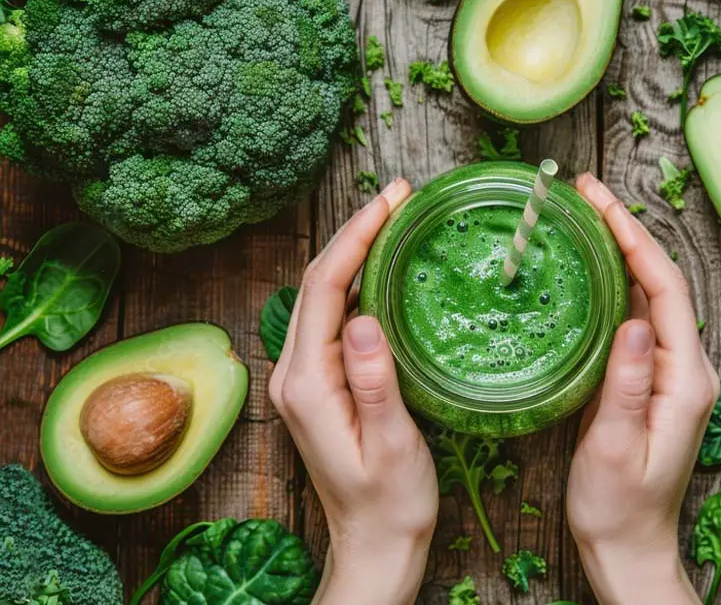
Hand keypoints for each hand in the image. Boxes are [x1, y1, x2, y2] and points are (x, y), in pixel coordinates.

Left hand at [269, 179, 437, 604]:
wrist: (374, 547)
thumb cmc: (391, 505)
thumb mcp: (393, 445)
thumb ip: (374, 382)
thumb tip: (365, 317)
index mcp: (307, 385)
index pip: (325, 289)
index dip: (356, 237)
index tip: (392, 201)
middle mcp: (295, 375)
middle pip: (316, 284)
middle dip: (354, 232)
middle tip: (400, 197)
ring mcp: (303, 380)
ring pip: (322, 297)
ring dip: (353, 252)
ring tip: (395, 220)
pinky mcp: (319, 386)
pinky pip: (332, 318)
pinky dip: (356, 282)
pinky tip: (385, 270)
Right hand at [567, 173, 719, 604]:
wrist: (629, 548)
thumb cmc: (618, 508)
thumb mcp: (616, 450)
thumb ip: (627, 386)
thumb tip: (633, 322)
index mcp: (687, 381)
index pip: (666, 291)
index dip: (634, 239)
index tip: (600, 202)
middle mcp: (689, 370)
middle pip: (663, 282)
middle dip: (627, 231)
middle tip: (584, 192)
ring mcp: (672, 374)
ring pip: (651, 295)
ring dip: (621, 250)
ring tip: (582, 215)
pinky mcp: (652, 380)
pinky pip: (638, 317)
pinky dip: (614, 282)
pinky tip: (587, 268)